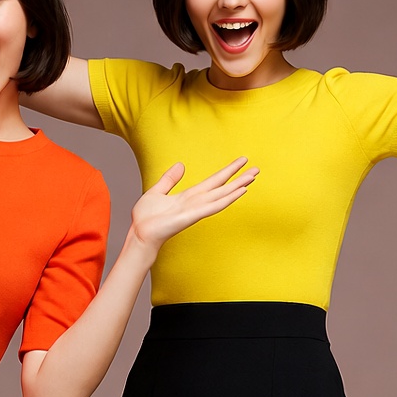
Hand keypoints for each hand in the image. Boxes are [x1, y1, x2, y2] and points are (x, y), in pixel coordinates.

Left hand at [129, 157, 257, 254]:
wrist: (139, 234)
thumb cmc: (146, 219)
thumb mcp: (157, 192)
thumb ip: (169, 179)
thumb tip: (180, 165)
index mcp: (189, 196)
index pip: (213, 181)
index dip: (228, 171)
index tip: (241, 161)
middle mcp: (196, 202)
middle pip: (222, 187)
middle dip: (239, 178)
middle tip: (257, 169)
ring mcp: (196, 209)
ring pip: (222, 195)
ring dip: (238, 186)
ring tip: (252, 177)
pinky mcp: (192, 216)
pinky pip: (213, 206)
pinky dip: (227, 198)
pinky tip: (240, 192)